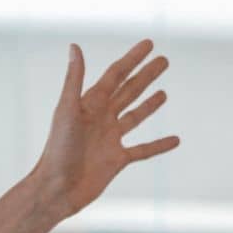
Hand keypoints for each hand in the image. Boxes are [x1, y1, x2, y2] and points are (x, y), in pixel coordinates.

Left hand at [30, 38, 179, 220]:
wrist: (56, 189)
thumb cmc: (57, 150)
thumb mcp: (67, 111)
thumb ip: (73, 79)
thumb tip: (74, 46)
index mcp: (89, 104)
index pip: (115, 75)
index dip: (132, 59)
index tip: (149, 43)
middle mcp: (100, 119)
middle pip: (128, 91)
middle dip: (145, 75)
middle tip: (164, 60)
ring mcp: (109, 139)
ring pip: (135, 116)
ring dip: (150, 104)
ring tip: (164, 92)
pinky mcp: (116, 160)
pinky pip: (143, 150)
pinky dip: (159, 145)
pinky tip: (175, 140)